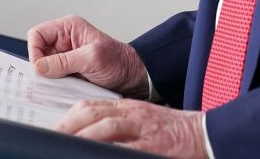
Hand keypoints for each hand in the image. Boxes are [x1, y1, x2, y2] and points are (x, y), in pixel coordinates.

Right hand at [27, 15, 149, 97]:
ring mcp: (66, 58)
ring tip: (65, 84)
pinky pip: (54, 79)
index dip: (35, 51)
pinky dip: (57, 86)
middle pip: (38, 53)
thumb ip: (65, 61)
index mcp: (68, 28)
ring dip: (51, 79)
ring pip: (44, 68)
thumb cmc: (120, 62)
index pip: (36, 35)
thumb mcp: (92, 58)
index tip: (42, 68)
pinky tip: (67, 89)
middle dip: (43, 68)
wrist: (136, 78)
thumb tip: (40, 66)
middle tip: (53, 79)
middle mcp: (64, 42)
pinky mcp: (69, 72)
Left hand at [56, 99, 205, 157]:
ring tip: (67, 147)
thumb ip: (118, 125)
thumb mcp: (142, 120)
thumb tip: (89, 136)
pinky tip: (97, 155)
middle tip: (51, 139)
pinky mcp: (155, 144)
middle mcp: (132, 114)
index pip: (90, 106)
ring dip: (84, 136)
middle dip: (68, 126)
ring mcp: (144, 128)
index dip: (68, 118)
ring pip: (107, 127)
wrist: (207, 133)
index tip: (53, 130)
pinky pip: (128, 148)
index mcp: (127, 107)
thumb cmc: (173, 131)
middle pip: (92, 113)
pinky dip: (111, 151)